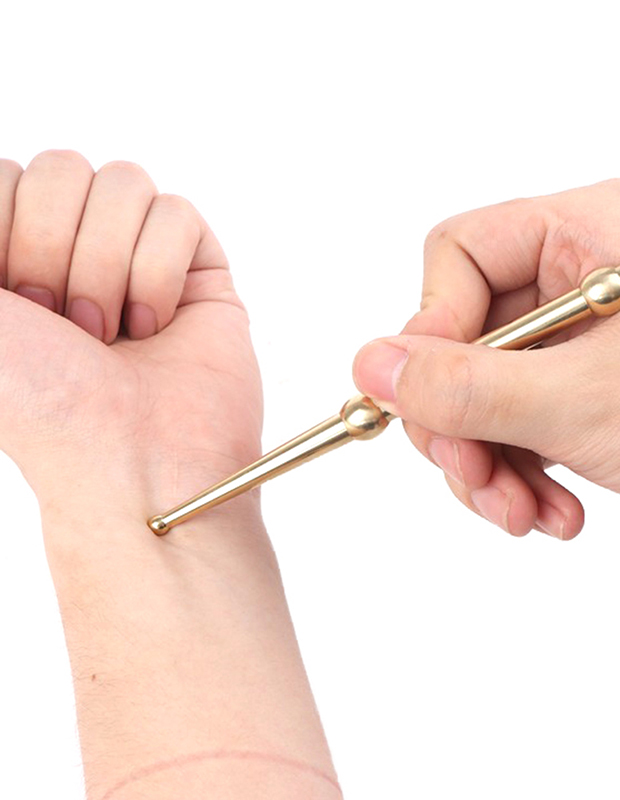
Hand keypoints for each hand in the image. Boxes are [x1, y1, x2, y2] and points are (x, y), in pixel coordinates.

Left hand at [0, 151, 262, 530]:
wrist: (130, 454)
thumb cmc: (42, 403)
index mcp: (10, 255)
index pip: (7, 175)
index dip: (8, 229)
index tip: (17, 303)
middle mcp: (74, 250)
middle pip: (63, 167)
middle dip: (58, 252)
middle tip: (69, 325)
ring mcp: (139, 255)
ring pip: (124, 182)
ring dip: (112, 267)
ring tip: (115, 329)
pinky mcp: (197, 267)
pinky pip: (178, 214)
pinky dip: (161, 274)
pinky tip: (157, 323)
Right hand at [353, 180, 619, 573]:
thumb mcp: (579, 404)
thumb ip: (464, 386)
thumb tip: (368, 364)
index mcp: (587, 231)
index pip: (456, 255)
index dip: (431, 329)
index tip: (430, 403)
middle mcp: (578, 275)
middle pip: (460, 335)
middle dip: (460, 420)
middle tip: (473, 477)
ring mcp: (580, 339)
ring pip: (480, 392)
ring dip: (489, 463)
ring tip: (521, 513)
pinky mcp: (585, 393)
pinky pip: (514, 426)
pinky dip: (520, 476)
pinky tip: (556, 515)